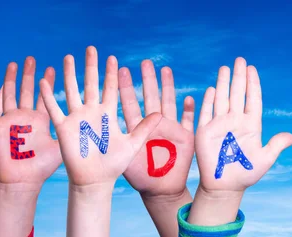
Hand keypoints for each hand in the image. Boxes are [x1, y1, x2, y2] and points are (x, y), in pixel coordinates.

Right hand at [0, 57, 60, 186]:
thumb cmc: (42, 168)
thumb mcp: (59, 147)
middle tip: (31, 58)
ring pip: (9, 94)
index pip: (44, 96)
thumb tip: (88, 123)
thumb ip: (69, 132)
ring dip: (10, 79)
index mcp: (40, 120)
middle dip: (29, 74)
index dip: (47, 82)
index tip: (52, 67)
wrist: (22, 181)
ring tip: (13, 64)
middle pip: (26, 90)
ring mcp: (10, 121)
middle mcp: (25, 118)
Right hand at [39, 46, 161, 185]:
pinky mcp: (64, 128)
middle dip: (90, 66)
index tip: (112, 58)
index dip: (111, 73)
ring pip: (72, 91)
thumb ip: (145, 128)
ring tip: (68, 57)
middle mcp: (91, 112)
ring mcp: (76, 119)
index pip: (109, 88)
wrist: (95, 181)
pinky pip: (54, 109)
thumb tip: (162, 113)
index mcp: (108, 114)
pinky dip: (48, 96)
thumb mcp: (133, 144)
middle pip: (90, 84)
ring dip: (70, 74)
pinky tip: (44, 82)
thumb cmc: (114, 165)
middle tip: (91, 49)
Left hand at [119, 60, 194, 196]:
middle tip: (145, 62)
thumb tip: (101, 128)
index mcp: (137, 127)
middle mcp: (153, 124)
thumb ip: (117, 141)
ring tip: (165, 70)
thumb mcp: (125, 157)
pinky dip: (191, 110)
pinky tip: (190, 98)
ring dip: (168, 87)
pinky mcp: (185, 137)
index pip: (129, 103)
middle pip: (150, 97)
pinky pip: (189, 120)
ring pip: (169, 102)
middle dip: (148, 79)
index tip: (121, 69)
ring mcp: (170, 128)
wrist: (160, 190)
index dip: (126, 87)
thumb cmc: (140, 176)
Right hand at [195, 57, 291, 191]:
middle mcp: (235, 121)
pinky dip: (209, 101)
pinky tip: (212, 89)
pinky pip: (207, 112)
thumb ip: (276, 145)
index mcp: (251, 125)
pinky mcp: (205, 131)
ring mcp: (220, 125)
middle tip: (240, 60)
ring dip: (223, 83)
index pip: (252, 99)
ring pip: (222, 99)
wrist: (224, 186)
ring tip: (225, 68)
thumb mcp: (265, 159)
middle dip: (239, 77)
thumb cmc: (246, 174)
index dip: (253, 84)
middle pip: (237, 94)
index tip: (252, 68)